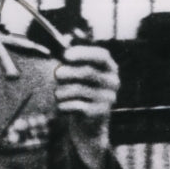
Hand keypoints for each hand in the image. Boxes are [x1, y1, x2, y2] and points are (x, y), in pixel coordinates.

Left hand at [54, 44, 119, 168]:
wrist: (89, 124)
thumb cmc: (80, 93)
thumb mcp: (79, 76)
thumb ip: (72, 61)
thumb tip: (62, 44)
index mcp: (110, 69)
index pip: (102, 56)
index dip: (83, 53)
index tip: (65, 56)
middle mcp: (113, 82)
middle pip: (87, 72)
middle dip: (67, 72)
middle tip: (57, 74)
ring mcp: (108, 98)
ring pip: (77, 89)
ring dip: (61, 91)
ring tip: (58, 94)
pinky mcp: (99, 113)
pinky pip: (75, 105)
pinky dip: (63, 106)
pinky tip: (62, 107)